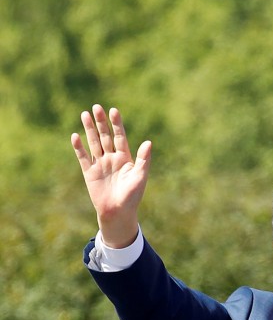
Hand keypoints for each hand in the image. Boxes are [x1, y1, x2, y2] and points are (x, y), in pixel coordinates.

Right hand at [71, 105, 150, 247]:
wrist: (118, 212)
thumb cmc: (132, 196)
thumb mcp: (140, 176)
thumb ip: (143, 159)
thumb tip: (149, 142)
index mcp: (126, 158)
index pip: (120, 137)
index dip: (117, 124)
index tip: (114, 111)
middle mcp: (112, 158)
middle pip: (105, 136)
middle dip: (101, 122)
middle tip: (96, 107)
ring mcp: (100, 164)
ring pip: (94, 143)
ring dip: (89, 129)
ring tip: (84, 114)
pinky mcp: (89, 172)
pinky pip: (83, 157)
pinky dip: (79, 147)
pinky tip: (75, 136)